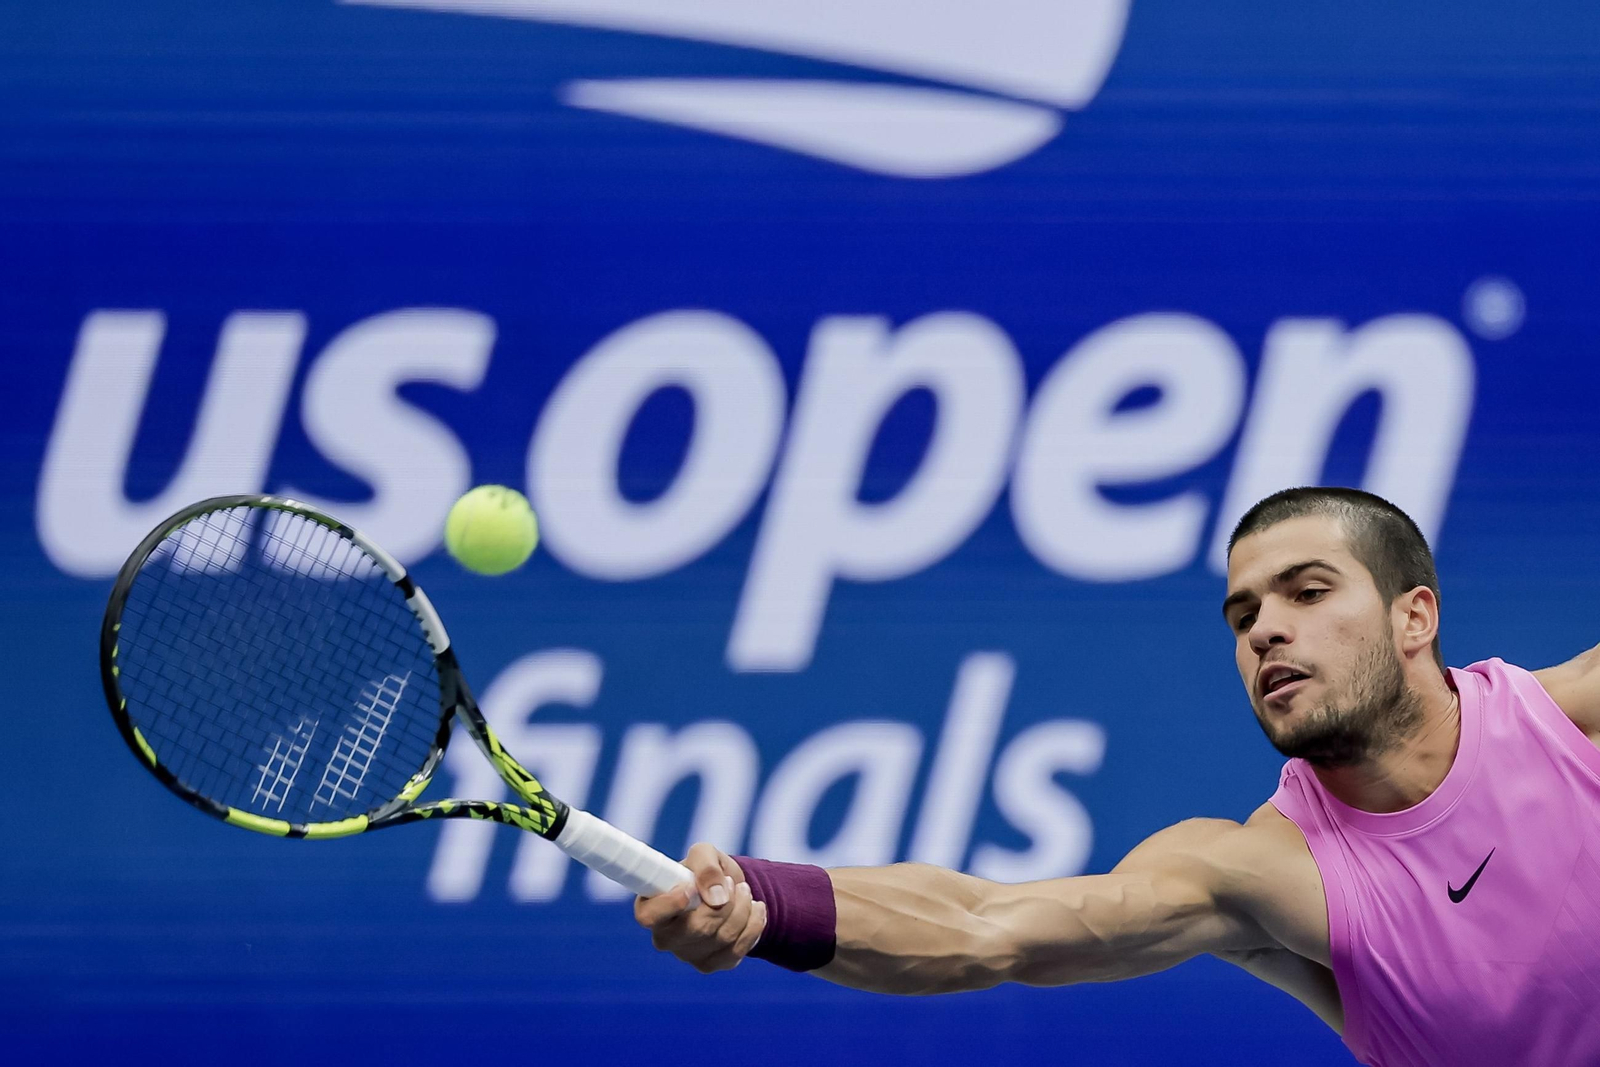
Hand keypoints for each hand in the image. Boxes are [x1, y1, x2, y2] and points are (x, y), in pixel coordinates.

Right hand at [635, 842, 767, 972]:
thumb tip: (716, 896)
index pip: (650, 916)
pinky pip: (738, 950)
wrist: (726, 889)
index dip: (670, 904)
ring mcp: (686, 954)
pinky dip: (754, 925)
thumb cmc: (705, 869)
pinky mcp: (710, 964)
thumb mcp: (704, 854)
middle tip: (732, 883)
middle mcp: (664, 937)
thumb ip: (706, 866)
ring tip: (744, 890)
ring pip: (722, 937)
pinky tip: (755, 908)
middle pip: (697, 927)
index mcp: (651, 907)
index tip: (690, 888)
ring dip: (742, 908)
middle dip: (725, 901)